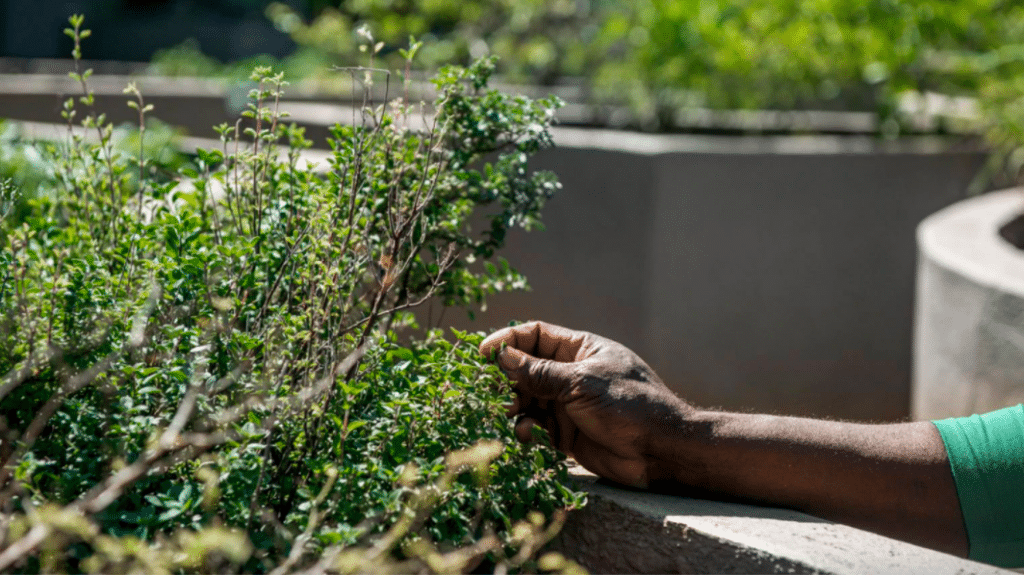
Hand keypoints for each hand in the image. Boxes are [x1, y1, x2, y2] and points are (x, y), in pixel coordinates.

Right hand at [479, 321, 690, 487]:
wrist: (661, 450)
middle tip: (491, 392)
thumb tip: (503, 356)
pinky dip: (527, 430)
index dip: (508, 341)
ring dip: (514, 406)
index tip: (484, 354)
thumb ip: (540, 372)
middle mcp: (571, 374)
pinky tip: (527, 435)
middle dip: (506, 379)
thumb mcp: (582, 383)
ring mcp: (568, 404)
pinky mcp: (566, 433)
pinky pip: (536, 427)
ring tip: (509, 414)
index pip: (535, 336)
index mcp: (580, 349)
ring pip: (527, 399)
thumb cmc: (629, 406)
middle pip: (526, 369)